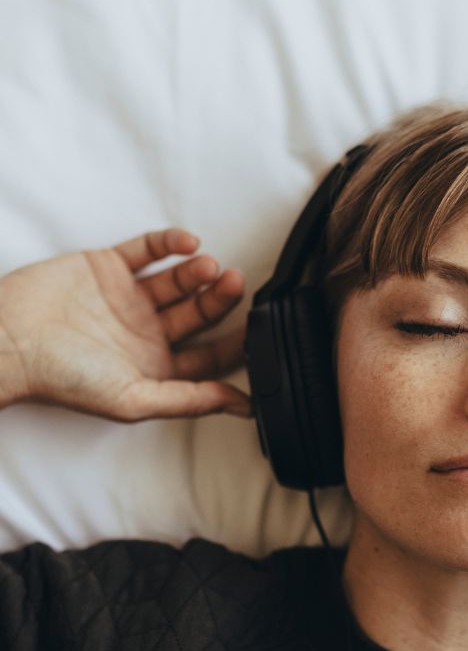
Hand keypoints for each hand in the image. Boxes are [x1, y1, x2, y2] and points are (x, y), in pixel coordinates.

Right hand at [0, 228, 251, 421]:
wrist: (7, 340)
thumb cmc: (64, 378)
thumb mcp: (134, 399)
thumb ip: (190, 400)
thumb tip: (244, 408)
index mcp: (156, 365)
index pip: (209, 355)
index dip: (236, 343)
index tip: (259, 330)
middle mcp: (147, 331)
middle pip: (198, 314)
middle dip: (220, 300)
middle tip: (236, 283)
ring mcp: (128, 297)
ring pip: (178, 281)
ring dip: (198, 273)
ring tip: (210, 266)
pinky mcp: (108, 267)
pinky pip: (147, 250)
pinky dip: (170, 243)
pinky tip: (188, 242)